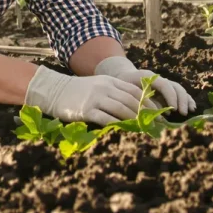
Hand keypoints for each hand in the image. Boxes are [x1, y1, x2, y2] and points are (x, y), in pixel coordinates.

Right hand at [24, 66, 147, 125]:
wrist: (54, 90)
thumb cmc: (77, 91)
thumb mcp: (98, 85)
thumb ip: (113, 92)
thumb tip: (133, 106)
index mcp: (109, 81)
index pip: (135, 91)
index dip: (148, 102)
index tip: (158, 112)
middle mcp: (105, 88)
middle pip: (131, 101)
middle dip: (146, 113)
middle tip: (155, 124)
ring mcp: (95, 99)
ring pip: (121, 109)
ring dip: (135, 120)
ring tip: (144, 129)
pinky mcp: (86, 110)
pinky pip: (106, 118)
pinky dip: (118, 125)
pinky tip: (125, 131)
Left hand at [94, 56, 195, 115]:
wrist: (122, 77)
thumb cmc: (123, 86)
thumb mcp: (128, 92)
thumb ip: (140, 100)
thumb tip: (153, 113)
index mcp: (148, 77)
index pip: (165, 85)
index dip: (171, 97)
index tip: (173, 109)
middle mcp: (158, 79)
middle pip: (174, 86)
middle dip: (180, 100)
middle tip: (181, 113)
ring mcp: (163, 84)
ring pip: (179, 89)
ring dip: (185, 100)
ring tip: (189, 111)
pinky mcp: (165, 90)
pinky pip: (179, 93)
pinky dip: (186, 99)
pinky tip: (191, 108)